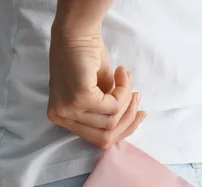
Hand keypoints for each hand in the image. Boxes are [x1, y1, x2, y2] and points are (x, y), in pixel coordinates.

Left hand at [47, 31, 145, 148]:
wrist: (77, 32)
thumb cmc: (87, 57)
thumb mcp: (99, 92)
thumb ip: (108, 112)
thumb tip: (131, 122)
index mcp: (62, 118)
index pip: (96, 139)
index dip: (122, 130)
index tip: (139, 114)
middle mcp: (61, 116)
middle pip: (104, 137)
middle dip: (128, 119)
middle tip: (136, 97)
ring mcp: (68, 109)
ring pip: (111, 121)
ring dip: (126, 99)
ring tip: (125, 77)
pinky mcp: (79, 98)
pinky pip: (113, 106)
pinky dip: (123, 89)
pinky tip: (121, 72)